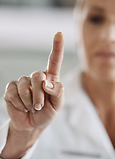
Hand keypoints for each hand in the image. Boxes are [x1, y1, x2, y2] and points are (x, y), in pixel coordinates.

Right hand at [1, 32, 63, 158]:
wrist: (31, 125)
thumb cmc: (47, 113)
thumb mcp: (57, 105)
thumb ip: (58, 93)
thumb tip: (47, 83)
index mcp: (51, 78)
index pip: (54, 60)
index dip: (57, 47)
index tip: (59, 34)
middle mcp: (37, 77)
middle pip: (38, 76)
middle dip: (40, 95)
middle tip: (40, 106)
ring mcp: (23, 82)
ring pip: (25, 86)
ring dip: (30, 101)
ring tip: (32, 107)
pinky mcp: (11, 88)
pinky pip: (13, 93)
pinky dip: (19, 104)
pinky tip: (22, 106)